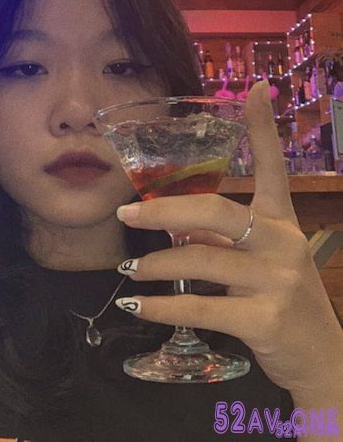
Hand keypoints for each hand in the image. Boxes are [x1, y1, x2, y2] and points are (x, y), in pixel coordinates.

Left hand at [116, 80, 342, 402]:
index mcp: (281, 222)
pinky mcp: (265, 319)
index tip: (255, 88)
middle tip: (125, 216)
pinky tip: (136, 305)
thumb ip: (223, 239)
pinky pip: (200, 307)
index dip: (263, 128)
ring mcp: (277, 281)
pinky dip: (162, 308)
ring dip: (156, 266)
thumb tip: (168, 223)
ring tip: (128, 271)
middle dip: (165, 211)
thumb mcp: (262, 261)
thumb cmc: (283, 300)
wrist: (321, 358)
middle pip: (216, 212)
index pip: (273, 168)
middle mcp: (282, 242)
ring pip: (200, 261)